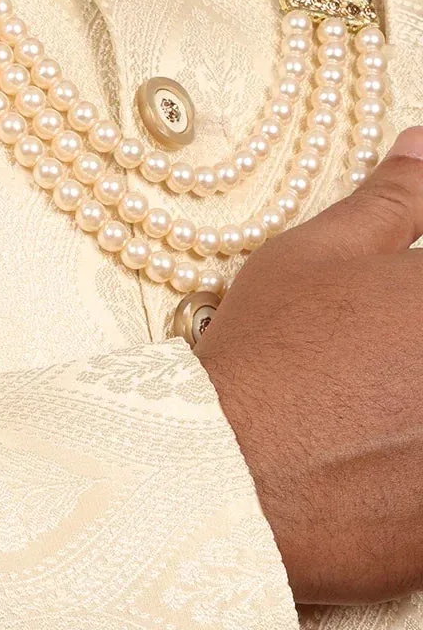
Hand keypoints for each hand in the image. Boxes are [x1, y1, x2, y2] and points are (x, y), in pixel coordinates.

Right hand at [195, 129, 422, 603]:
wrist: (226, 480)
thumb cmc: (266, 364)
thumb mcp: (316, 259)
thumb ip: (392, 201)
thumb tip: (422, 146)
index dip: (415, 304)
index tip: (396, 322)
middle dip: (413, 360)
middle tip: (381, 378)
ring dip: (415, 418)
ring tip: (381, 422)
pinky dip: (412, 483)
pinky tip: (382, 473)